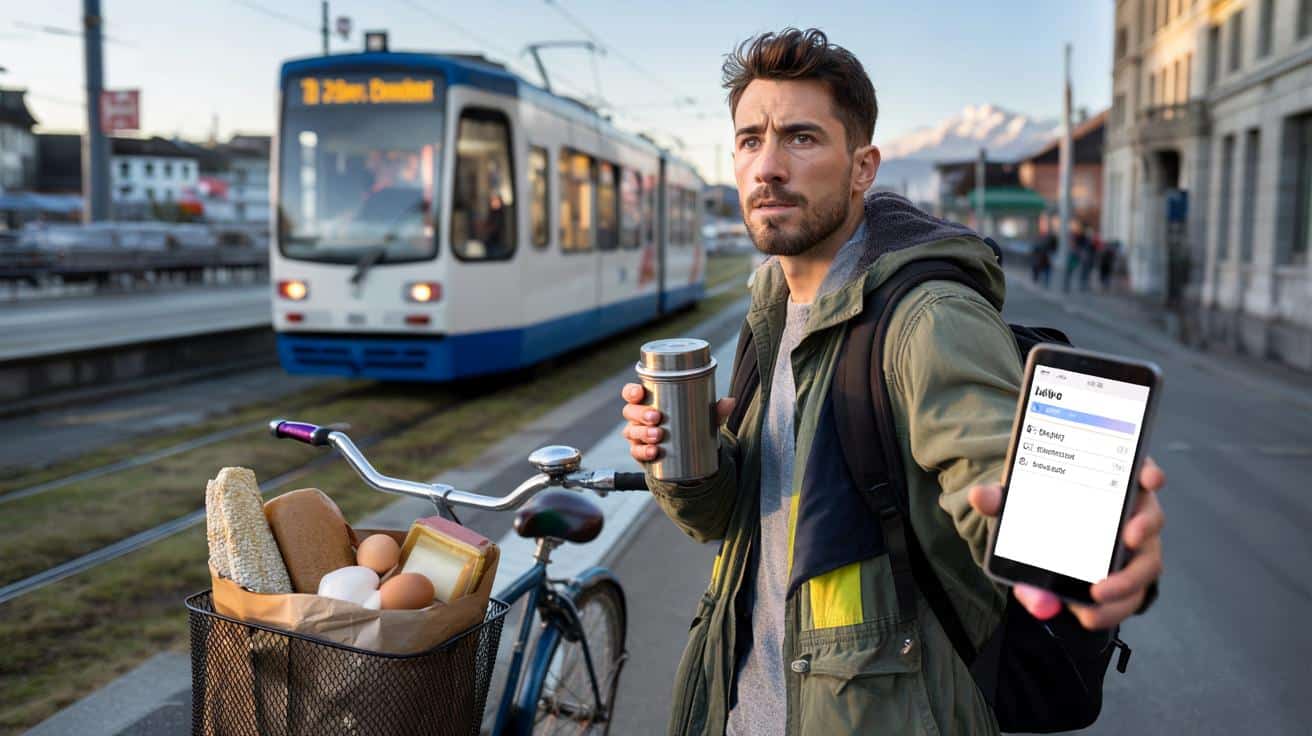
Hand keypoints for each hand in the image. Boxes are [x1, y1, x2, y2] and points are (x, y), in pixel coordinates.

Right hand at [620, 383, 734, 463]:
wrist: (690, 455)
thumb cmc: (690, 425)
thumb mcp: (703, 417)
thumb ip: (716, 410)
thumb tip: (730, 401)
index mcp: (649, 401)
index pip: (631, 393)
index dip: (631, 392)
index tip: (639, 393)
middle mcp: (639, 418)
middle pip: (630, 412)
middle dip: (641, 414)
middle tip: (656, 418)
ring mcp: (638, 435)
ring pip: (631, 432)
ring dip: (643, 433)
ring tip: (658, 436)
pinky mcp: (641, 452)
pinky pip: (636, 452)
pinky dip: (644, 452)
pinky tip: (654, 452)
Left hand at [968, 457, 1165, 629]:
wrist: (1044, 538)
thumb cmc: (1041, 510)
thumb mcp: (1019, 502)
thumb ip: (1001, 498)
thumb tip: (981, 497)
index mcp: (1110, 482)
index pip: (1139, 468)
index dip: (1148, 469)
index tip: (1148, 477)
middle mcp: (1130, 513)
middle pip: (1151, 518)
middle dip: (1144, 529)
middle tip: (1128, 540)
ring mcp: (1134, 548)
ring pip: (1146, 564)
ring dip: (1126, 582)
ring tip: (1096, 596)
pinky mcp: (1124, 579)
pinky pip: (1128, 596)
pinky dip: (1108, 608)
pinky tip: (1085, 615)